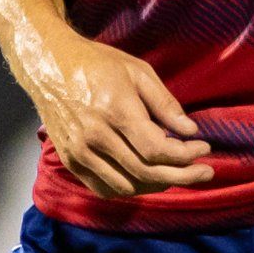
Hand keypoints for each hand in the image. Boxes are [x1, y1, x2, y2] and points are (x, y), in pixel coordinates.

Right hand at [22, 35, 213, 198]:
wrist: (48, 64)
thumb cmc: (97, 64)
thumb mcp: (138, 72)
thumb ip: (165, 104)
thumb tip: (191, 131)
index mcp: (115, 110)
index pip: (156, 149)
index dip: (186, 156)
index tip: (204, 149)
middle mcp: (95, 136)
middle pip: (145, 172)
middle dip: (182, 176)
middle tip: (205, 172)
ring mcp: (79, 152)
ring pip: (126, 186)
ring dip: (157, 185)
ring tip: (177, 173)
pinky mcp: (70, 161)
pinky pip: (104, 189)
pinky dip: (129, 188)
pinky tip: (146, 178)